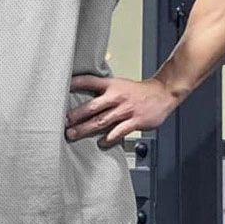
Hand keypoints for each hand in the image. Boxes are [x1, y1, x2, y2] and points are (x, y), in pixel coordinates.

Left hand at [65, 75, 179, 147]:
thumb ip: (103, 91)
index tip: (62, 87)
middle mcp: (117, 96)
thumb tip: (83, 98)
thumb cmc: (137, 91)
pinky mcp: (135, 121)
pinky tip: (101, 142)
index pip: (90, 81)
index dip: (76, 83)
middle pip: (92, 106)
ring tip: (73, 134)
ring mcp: (126, 110)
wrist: (162, 93)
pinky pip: (119, 131)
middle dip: (76, 115)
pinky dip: (109, 138)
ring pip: (102, 120)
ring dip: (86, 128)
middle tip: (63, 121)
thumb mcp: (119, 85)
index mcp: (111, 85)